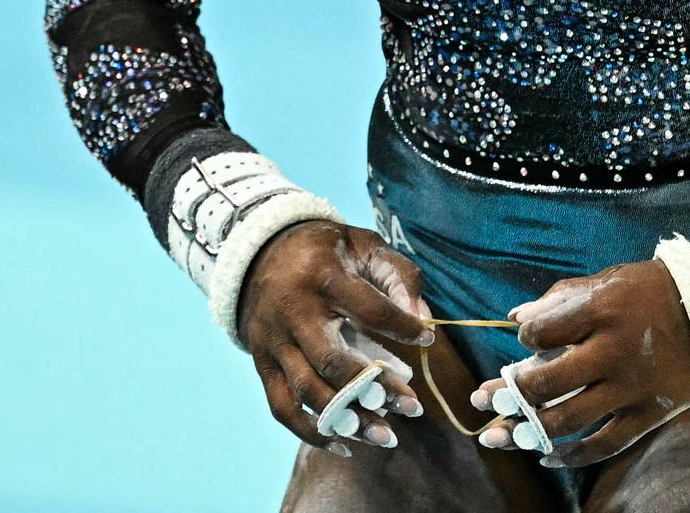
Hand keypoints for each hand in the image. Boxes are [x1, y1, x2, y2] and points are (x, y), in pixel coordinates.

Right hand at [236, 219, 434, 457]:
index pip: (369, 310)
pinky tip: (345, 445)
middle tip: (413, 406)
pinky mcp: (262, 364)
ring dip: (348, 419)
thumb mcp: (364, 245)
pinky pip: (282, 408)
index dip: (403, 328)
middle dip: (376, 389)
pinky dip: (311, 433)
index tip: (428, 340)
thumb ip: (398, 276)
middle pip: (332, 361)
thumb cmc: (326, 252)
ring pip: (307, 391)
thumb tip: (422, 317)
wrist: (261, 252)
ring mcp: (273, 342)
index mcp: (323, 277)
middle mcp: (293, 312)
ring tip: (387, 436)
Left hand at [467, 258, 689, 468]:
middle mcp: (614, 350)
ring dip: (529, 431)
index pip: (541, 334)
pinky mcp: (650, 412)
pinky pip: (605, 445)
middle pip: (548, 383)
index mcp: (601, 309)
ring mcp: (632, 386)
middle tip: (488, 399)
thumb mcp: (606, 281)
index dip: (524, 340)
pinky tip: (548, 458)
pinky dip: (573, 456)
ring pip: (570, 420)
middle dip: (511, 393)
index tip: (524, 342)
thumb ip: (559, 299)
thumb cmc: (650, 291)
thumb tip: (515, 320)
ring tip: (503, 435)